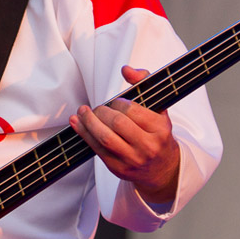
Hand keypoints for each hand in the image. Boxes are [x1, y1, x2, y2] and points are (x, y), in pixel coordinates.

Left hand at [69, 65, 180, 204]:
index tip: (115, 103)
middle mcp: (148, 146)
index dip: (118, 103)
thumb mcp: (158, 107)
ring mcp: (133, 159)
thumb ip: (144, 82)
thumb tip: (127, 70)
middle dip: (101, 112)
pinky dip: (84, 134)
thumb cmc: (156, 133)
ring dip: (88, 122)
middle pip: (117, 123)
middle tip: (97, 109)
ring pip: (104, 138)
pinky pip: (97, 150)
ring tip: (83, 112)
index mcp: (160, 129)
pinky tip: (78, 123)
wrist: (162, 168)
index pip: (132, 110)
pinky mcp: (118, 168)